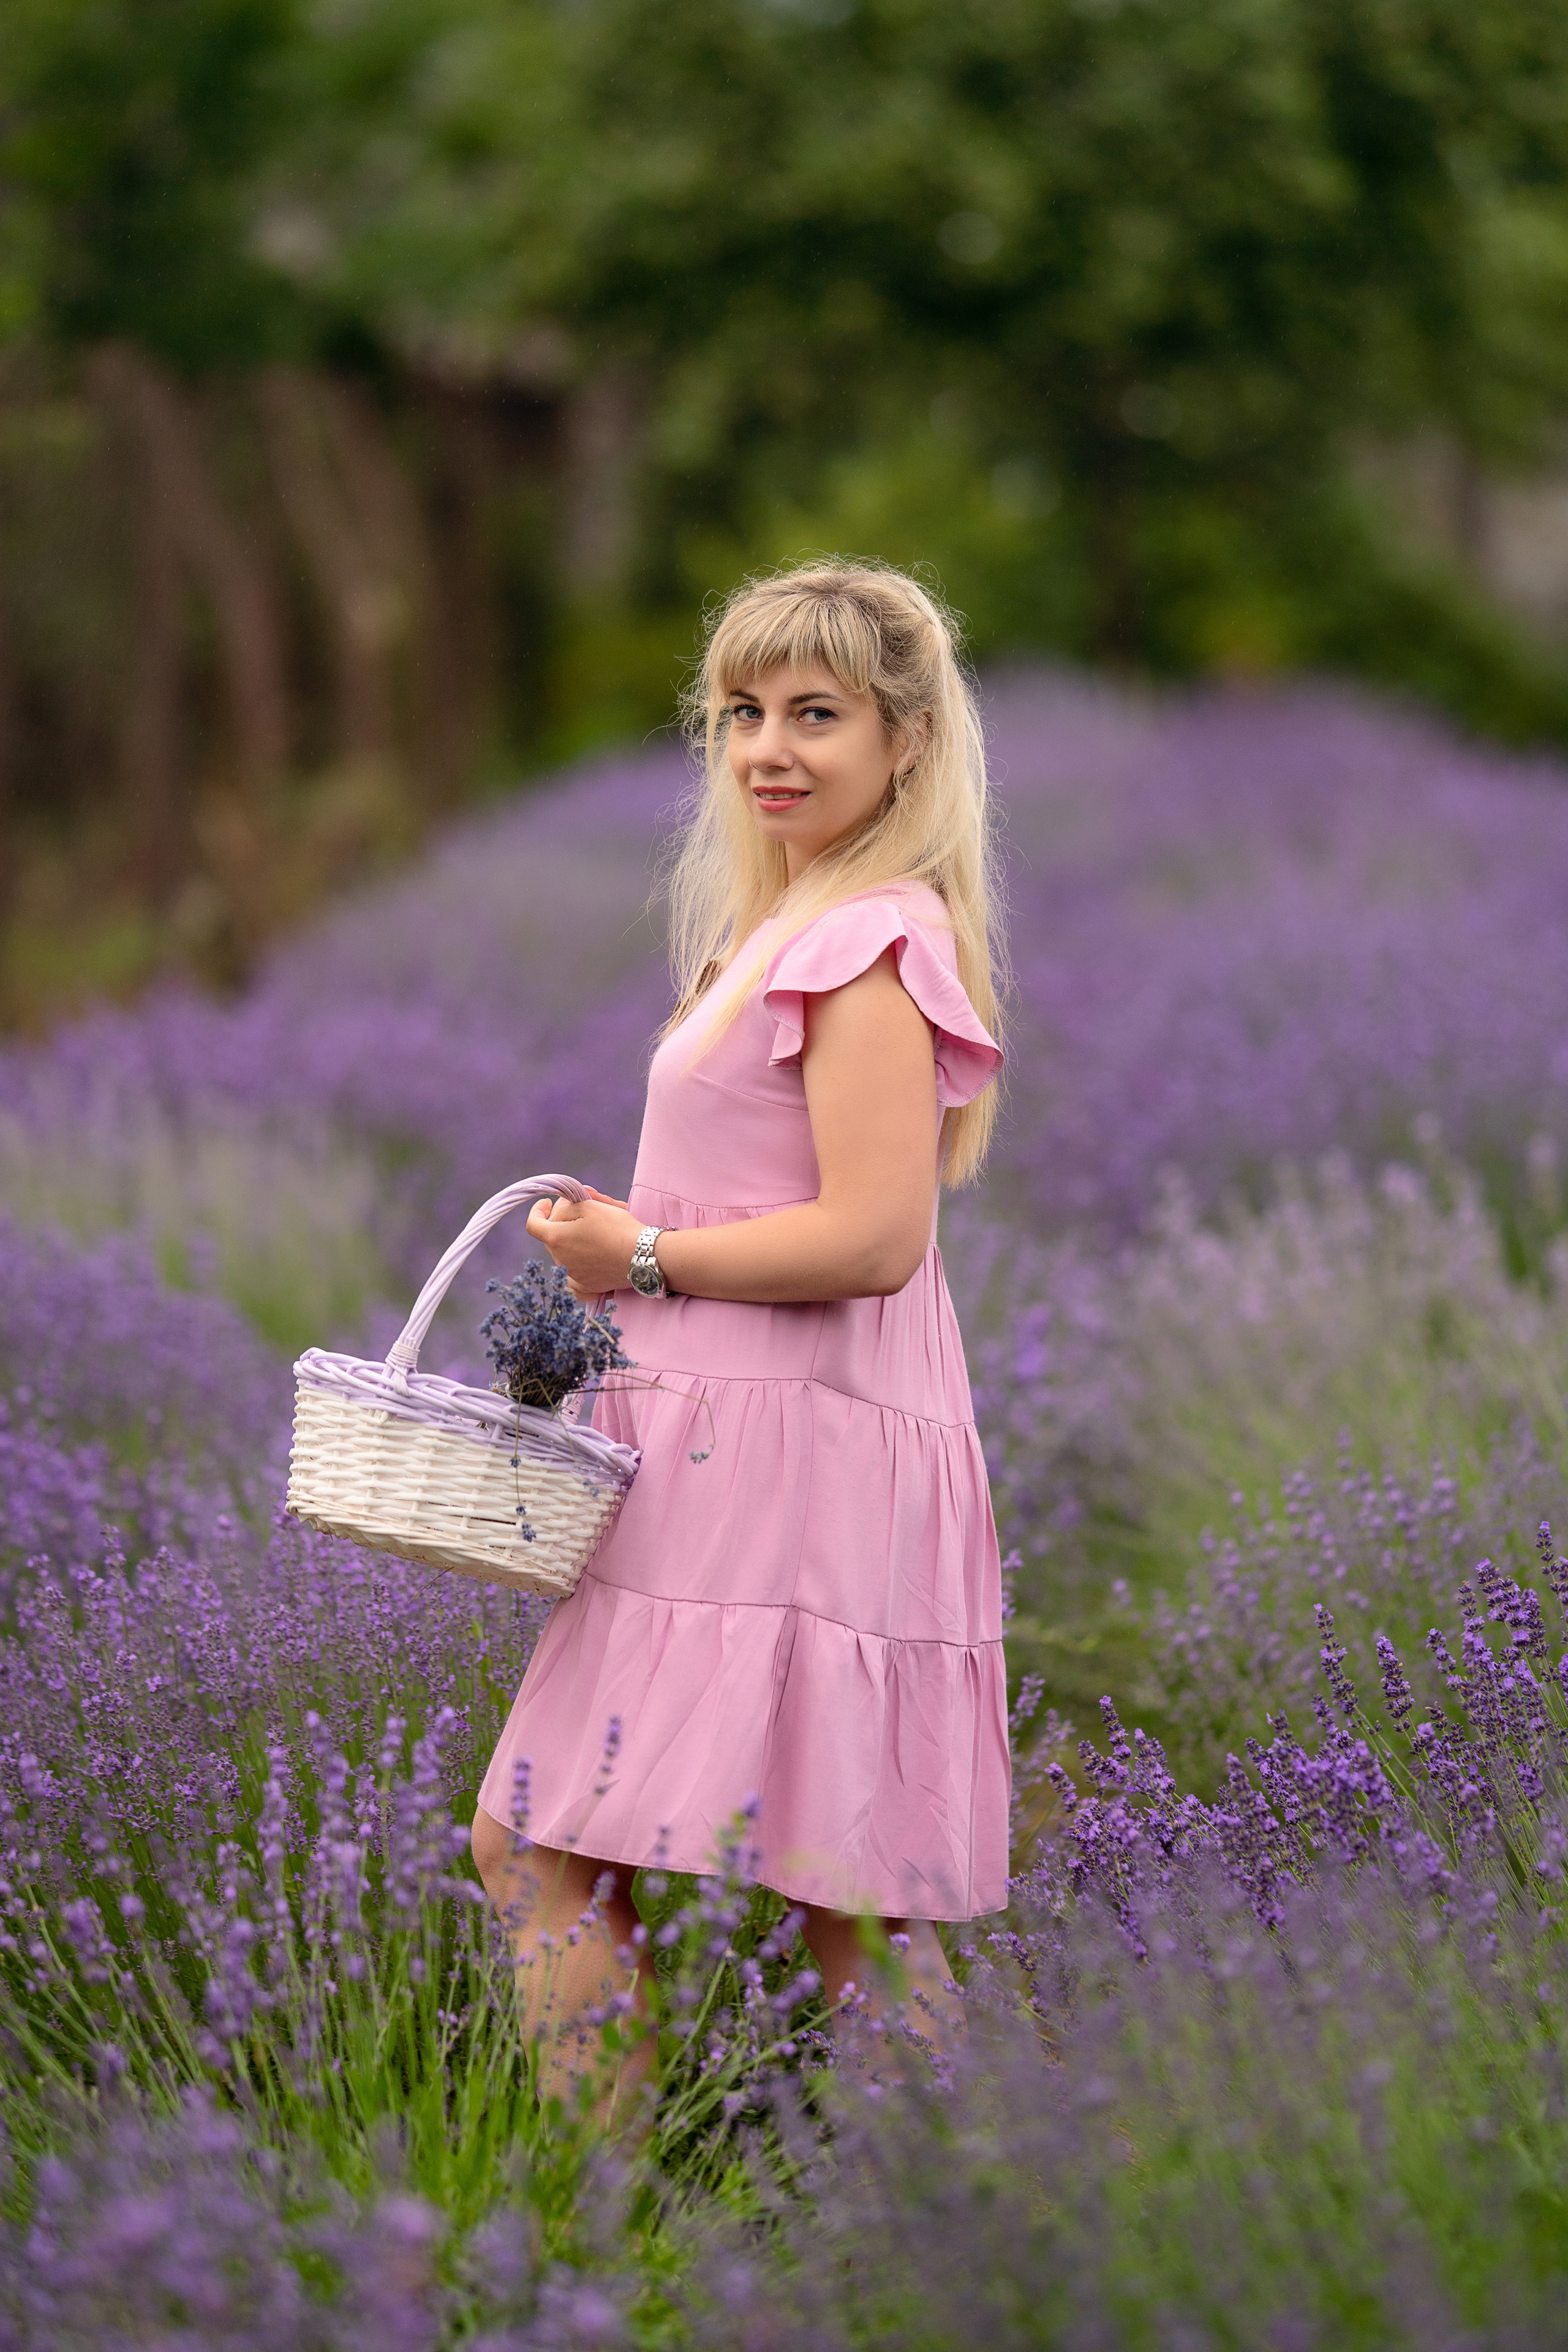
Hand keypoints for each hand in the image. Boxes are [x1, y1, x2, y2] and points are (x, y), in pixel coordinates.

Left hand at [525, 1186, 643, 1302]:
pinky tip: (582, 1264)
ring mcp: (572, 1276)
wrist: (642, 1256)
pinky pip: (572, 1281)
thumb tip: (559, 1206)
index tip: (547, 1202)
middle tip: (579, 1212)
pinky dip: (574, 1271)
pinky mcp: (586, 1287)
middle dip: (559, 1223)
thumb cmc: (617, 1228)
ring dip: (571, 1243)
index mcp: (556, 1239)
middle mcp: (560, 1260)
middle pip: (550, 1238)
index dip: (537, 1211)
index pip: (533, 1224)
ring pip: (563, 1255)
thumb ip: (568, 1205)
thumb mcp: (590, 1206)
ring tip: (593, 1234)